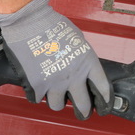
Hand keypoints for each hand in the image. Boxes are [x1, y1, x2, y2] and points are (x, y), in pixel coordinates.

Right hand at [0, 0, 111, 118]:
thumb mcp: (77, 39)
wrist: (30, 22)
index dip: (105, 100)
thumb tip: (83, 69)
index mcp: (87, 62)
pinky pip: (37, 99)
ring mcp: (54, 82)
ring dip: (56, 100)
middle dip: (84, 111)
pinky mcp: (36, 85)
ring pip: (58, 105)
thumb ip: (82, 58)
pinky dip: (36, 94)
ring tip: (53, 91)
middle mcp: (73, 76)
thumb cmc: (52, 25)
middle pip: (83, 105)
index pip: (103, 88)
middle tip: (82, 111)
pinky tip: (37, 84)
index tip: (104, 106)